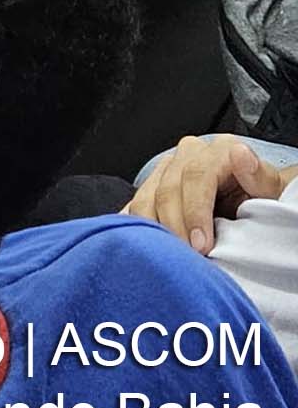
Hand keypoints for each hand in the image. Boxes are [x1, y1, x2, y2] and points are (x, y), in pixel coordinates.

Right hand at [126, 135, 296, 253]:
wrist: (253, 204)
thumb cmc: (263, 201)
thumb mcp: (271, 190)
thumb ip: (259, 176)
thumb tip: (241, 156)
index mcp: (219, 150)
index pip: (196, 177)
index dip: (195, 212)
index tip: (201, 244)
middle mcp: (189, 153)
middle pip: (168, 189)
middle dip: (175, 227)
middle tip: (186, 256)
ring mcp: (168, 168)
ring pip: (145, 197)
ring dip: (155, 230)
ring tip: (169, 255)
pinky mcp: (153, 184)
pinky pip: (136, 205)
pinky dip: (139, 227)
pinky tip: (146, 245)